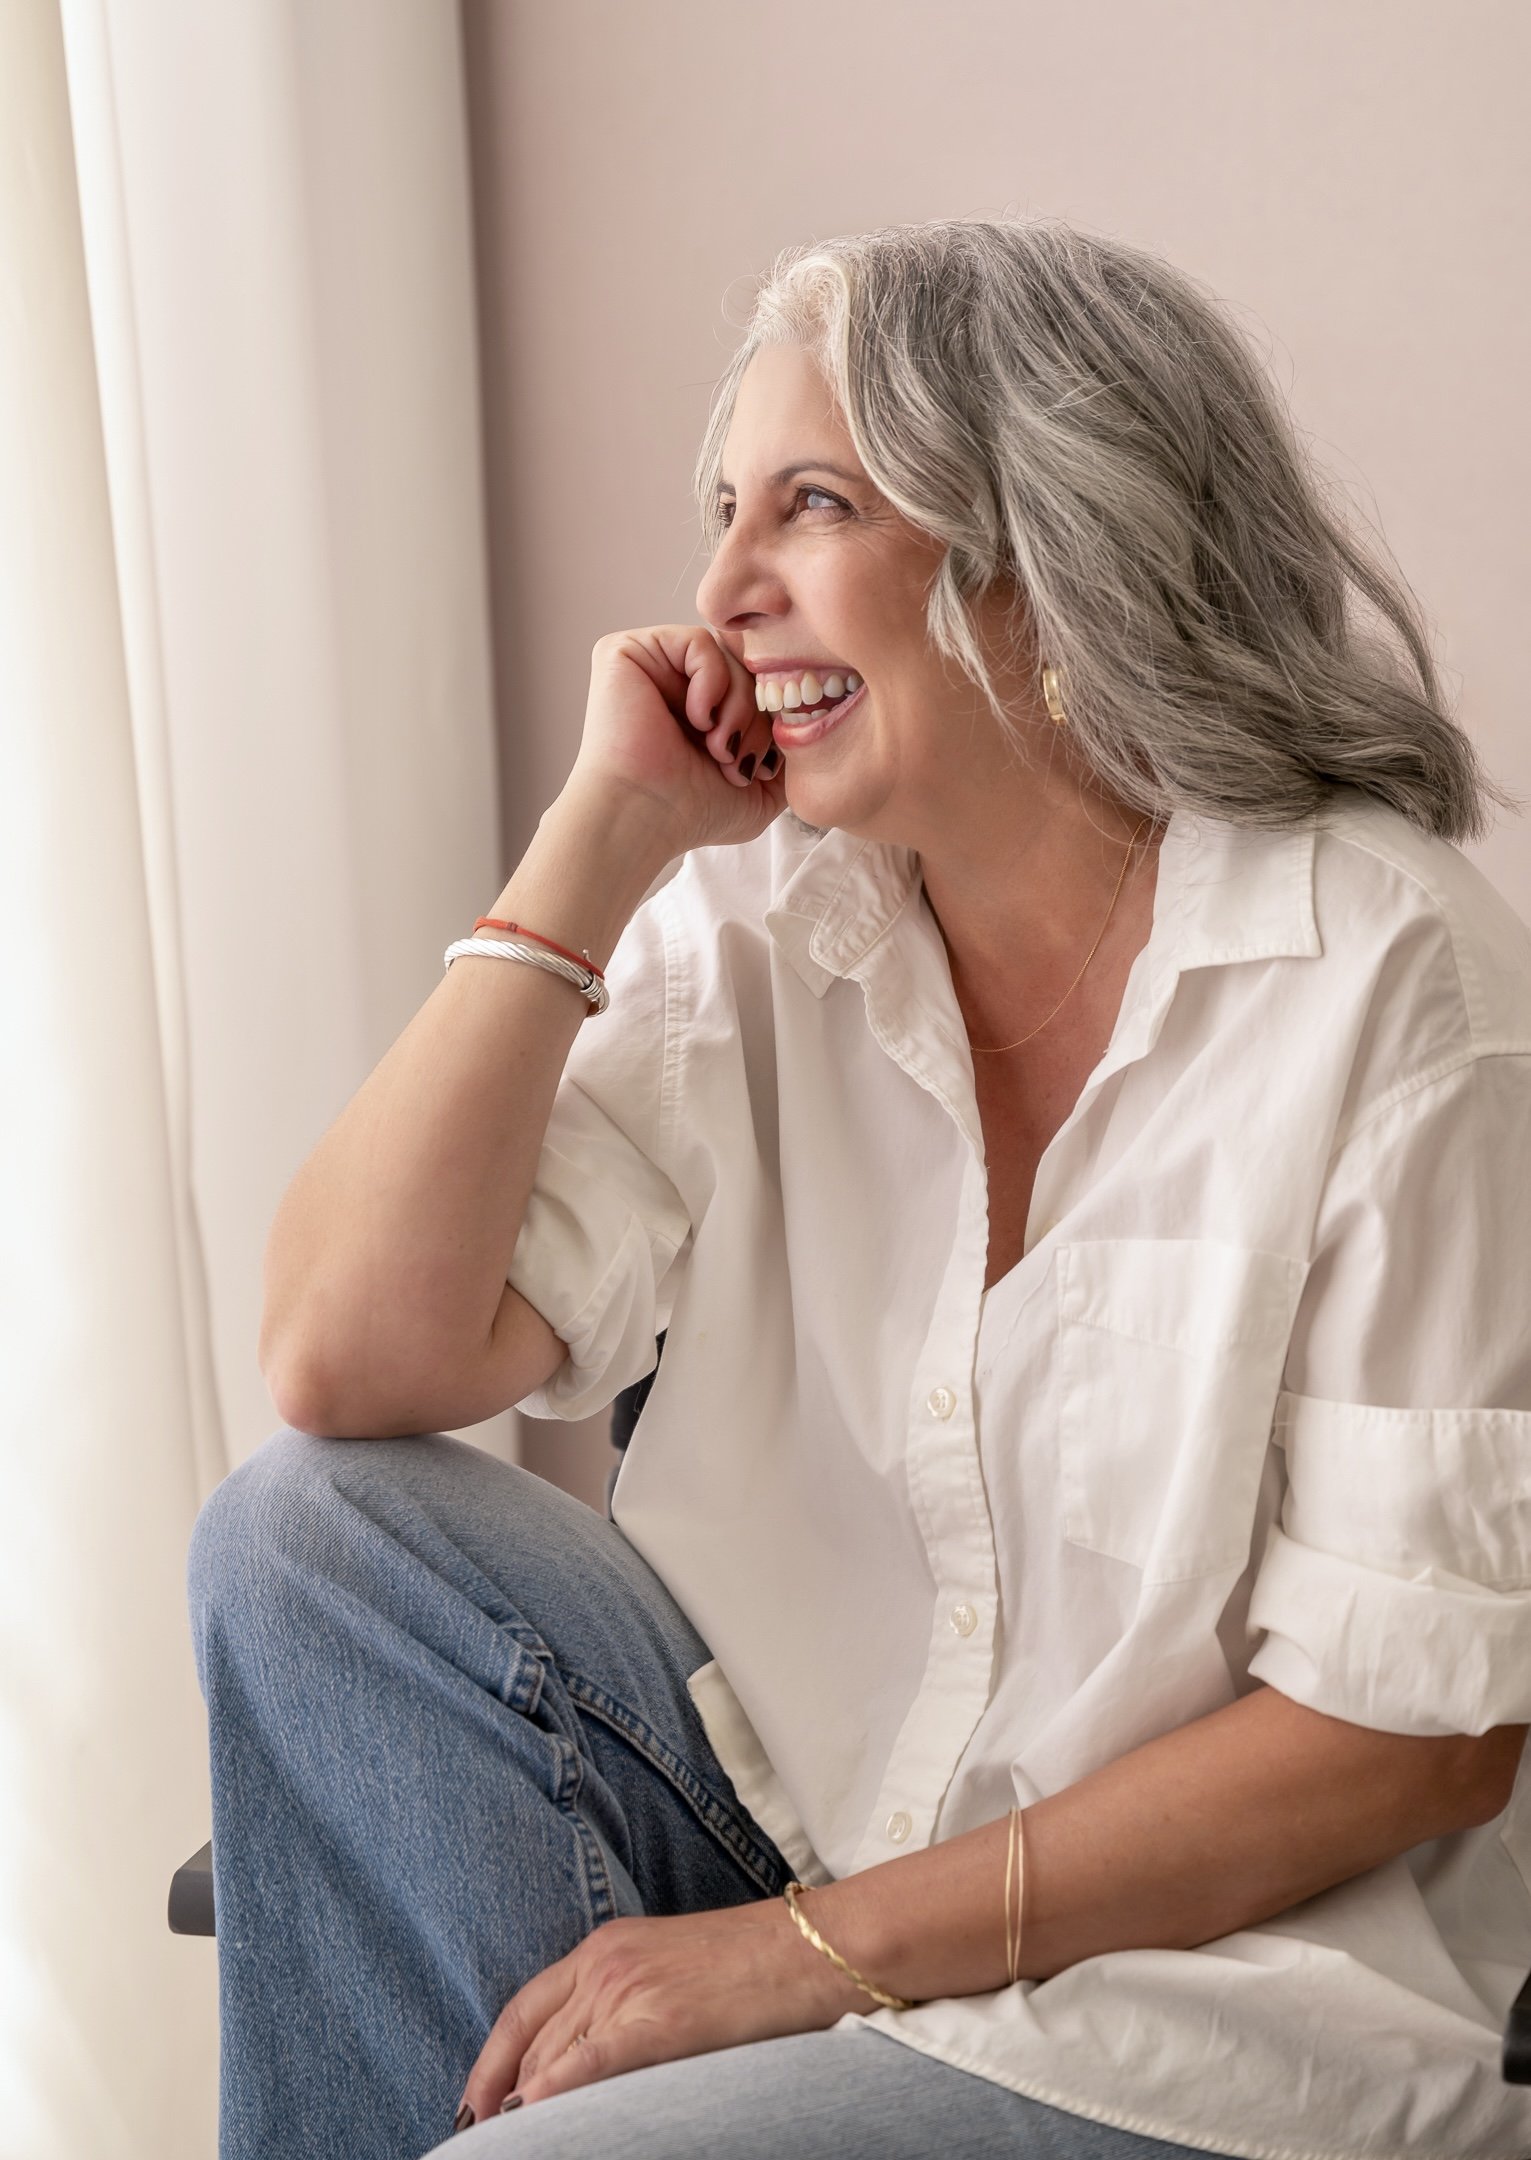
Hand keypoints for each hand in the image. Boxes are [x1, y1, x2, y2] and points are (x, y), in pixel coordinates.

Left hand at [454, 1893, 870, 2122]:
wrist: (815, 1948)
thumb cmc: (755, 1964)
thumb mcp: (671, 1967)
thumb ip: (621, 2001)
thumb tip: (579, 2067)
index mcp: (606, 1946)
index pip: (523, 2011)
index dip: (489, 2064)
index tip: (471, 2107)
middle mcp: (606, 1964)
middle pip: (533, 2047)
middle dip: (506, 2100)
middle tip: (487, 2144)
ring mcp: (630, 1990)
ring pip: (554, 2062)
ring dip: (529, 2109)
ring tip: (513, 2149)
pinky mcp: (661, 2021)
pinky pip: (590, 2063)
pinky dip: (556, 2091)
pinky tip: (531, 2116)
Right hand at [565, 626, 787, 857]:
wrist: (644, 818)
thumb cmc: (692, 812)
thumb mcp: (761, 789)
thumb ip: (785, 751)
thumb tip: (804, 710)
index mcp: (699, 707)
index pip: (754, 682)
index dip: (769, 714)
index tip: (762, 761)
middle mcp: (673, 681)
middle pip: (745, 666)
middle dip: (756, 715)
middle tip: (737, 759)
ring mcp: (651, 664)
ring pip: (727, 654)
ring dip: (737, 704)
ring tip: (719, 748)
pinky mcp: (627, 651)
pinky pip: (699, 641)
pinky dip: (711, 683)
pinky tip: (697, 721)